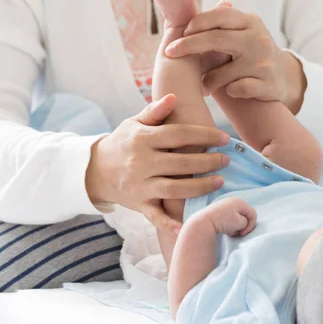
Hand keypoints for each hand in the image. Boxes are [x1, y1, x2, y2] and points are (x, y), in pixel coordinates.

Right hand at [85, 94, 229, 230]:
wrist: (95, 170)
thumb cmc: (123, 143)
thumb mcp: (134, 123)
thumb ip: (154, 112)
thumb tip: (172, 97)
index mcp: (142, 139)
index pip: (179, 135)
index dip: (204, 135)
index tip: (225, 138)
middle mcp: (141, 163)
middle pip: (181, 164)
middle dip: (207, 162)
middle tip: (226, 160)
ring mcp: (140, 186)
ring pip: (174, 189)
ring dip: (199, 187)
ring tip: (220, 181)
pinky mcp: (139, 204)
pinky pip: (155, 215)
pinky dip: (170, 223)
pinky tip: (188, 226)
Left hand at [165, 5, 306, 112]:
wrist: (283, 79)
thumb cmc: (251, 55)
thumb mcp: (242, 33)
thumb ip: (220, 24)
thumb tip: (188, 12)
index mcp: (250, 22)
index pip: (219, 16)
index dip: (196, 23)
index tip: (180, 33)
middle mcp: (258, 39)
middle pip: (217, 40)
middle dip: (189, 46)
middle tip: (170, 53)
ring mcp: (264, 63)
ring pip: (223, 72)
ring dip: (208, 80)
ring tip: (204, 85)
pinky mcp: (268, 85)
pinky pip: (236, 89)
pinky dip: (229, 91)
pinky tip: (230, 91)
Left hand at [202, 197, 256, 236]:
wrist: (204, 222)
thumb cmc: (223, 221)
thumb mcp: (240, 223)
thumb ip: (246, 222)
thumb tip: (242, 223)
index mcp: (240, 202)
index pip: (253, 214)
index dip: (251, 225)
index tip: (242, 233)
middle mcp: (233, 200)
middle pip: (245, 215)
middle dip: (243, 226)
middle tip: (237, 232)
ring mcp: (225, 205)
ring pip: (237, 217)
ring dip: (236, 226)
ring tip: (230, 231)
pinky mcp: (219, 210)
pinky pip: (229, 218)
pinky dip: (230, 224)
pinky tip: (224, 229)